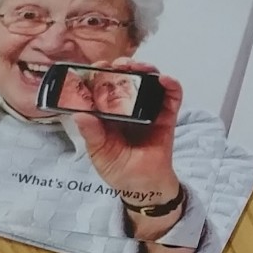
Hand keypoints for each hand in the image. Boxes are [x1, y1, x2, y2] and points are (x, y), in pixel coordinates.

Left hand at [69, 62, 181, 212]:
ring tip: (139, 68)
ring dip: (145, 69)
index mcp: (108, 112)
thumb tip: (79, 115)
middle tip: (117, 65)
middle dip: (122, 66)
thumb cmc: (120, 170)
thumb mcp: (100, 153)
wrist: (143, 187)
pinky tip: (163, 80)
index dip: (100, 74)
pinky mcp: (167, 116)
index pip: (103, 85)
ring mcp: (149, 109)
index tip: (96, 68)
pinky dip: (171, 85)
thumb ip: (92, 134)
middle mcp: (129, 106)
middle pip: (127, 77)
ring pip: (149, 80)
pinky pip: (172, 96)